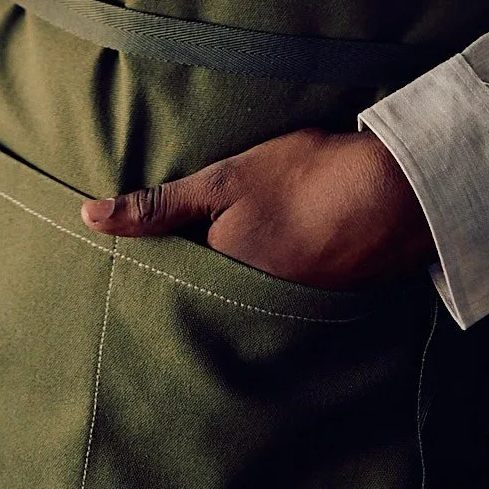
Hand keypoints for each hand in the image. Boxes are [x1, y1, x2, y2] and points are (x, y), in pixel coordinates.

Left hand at [81, 128, 433, 289]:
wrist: (400, 191)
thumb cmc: (306, 177)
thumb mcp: (223, 181)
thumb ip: (158, 206)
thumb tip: (88, 218)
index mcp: (225, 279)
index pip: (178, 283)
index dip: (163, 265)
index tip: (143, 255)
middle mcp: (257, 309)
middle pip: (214, 295)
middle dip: (200, 281)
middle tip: (202, 245)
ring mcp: (298, 310)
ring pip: (251, 296)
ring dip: (243, 279)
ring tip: (244, 247)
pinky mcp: (331, 304)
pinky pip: (290, 298)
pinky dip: (283, 280)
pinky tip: (289, 250)